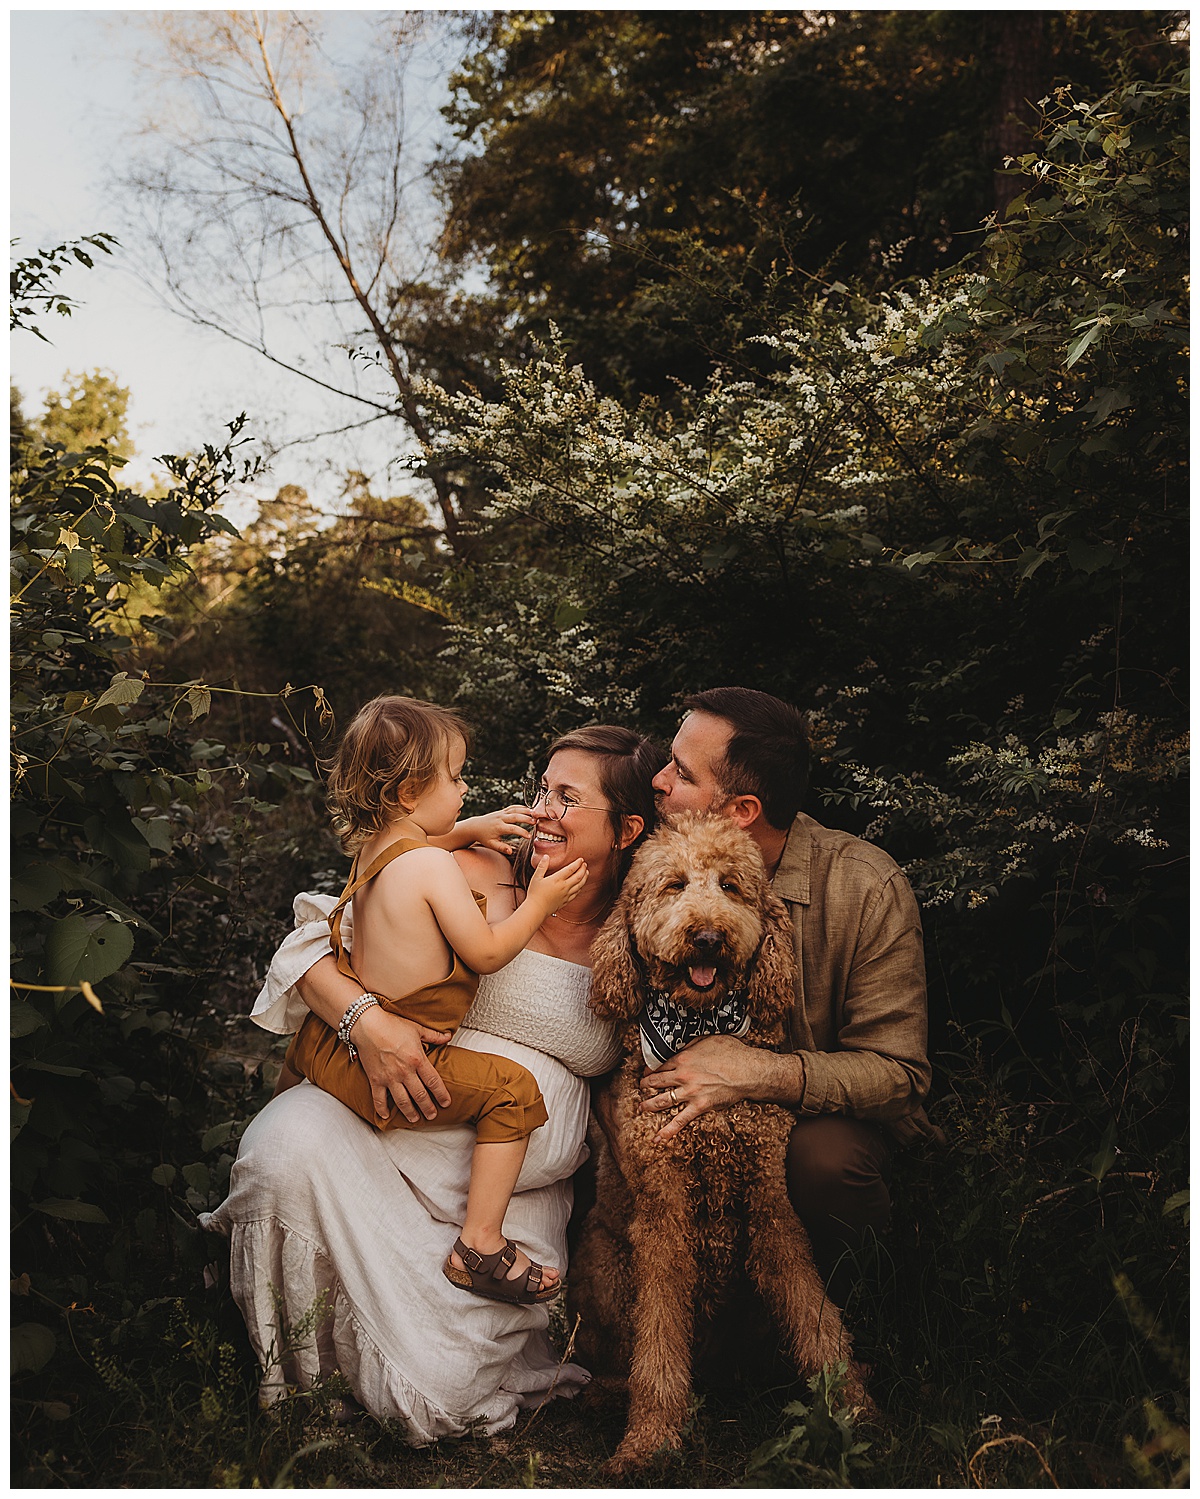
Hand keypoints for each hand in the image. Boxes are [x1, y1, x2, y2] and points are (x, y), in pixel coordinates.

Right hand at [350, 1006, 451, 1122]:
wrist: (368, 1026)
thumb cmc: (393, 1025)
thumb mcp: (417, 1029)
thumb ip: (434, 1036)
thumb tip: (448, 1037)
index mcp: (417, 1060)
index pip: (434, 1082)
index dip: (441, 1094)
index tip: (446, 1103)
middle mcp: (405, 1072)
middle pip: (420, 1096)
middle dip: (428, 1108)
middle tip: (432, 1116)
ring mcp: (389, 1078)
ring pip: (402, 1101)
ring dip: (410, 1113)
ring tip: (415, 1120)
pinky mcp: (375, 1080)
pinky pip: (379, 1099)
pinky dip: (382, 1109)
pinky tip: (386, 1116)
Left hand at [458, 805, 535, 855]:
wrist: (475, 827)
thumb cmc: (483, 837)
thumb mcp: (491, 844)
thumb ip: (501, 848)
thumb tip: (511, 851)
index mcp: (498, 827)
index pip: (513, 829)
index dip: (522, 832)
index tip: (529, 836)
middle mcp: (500, 818)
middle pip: (516, 816)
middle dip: (526, 818)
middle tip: (535, 822)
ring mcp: (501, 813)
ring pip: (515, 810)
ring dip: (525, 811)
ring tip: (535, 815)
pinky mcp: (502, 811)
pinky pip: (512, 807)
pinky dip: (521, 807)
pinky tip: (528, 810)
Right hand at [527, 854, 588, 913]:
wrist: (537, 909)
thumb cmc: (535, 893)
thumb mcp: (536, 877)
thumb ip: (542, 866)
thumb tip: (546, 856)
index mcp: (557, 879)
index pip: (571, 869)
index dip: (577, 863)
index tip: (581, 859)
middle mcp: (564, 887)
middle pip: (578, 876)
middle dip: (583, 869)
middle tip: (585, 864)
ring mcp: (566, 895)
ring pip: (580, 885)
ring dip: (585, 878)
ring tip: (586, 873)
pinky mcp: (566, 901)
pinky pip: (576, 893)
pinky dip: (580, 888)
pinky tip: (581, 885)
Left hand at [639, 1036, 803, 1141]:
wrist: (748, 1071)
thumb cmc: (732, 1052)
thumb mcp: (709, 1039)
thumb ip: (692, 1043)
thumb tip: (683, 1045)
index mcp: (683, 1058)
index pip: (660, 1065)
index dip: (651, 1069)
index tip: (647, 1071)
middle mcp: (682, 1076)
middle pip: (656, 1082)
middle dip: (645, 1085)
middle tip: (641, 1087)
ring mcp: (689, 1093)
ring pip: (662, 1101)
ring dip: (649, 1105)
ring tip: (642, 1108)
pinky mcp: (699, 1107)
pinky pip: (680, 1120)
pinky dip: (669, 1130)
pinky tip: (658, 1138)